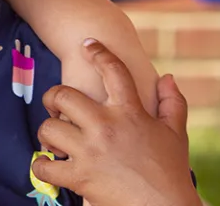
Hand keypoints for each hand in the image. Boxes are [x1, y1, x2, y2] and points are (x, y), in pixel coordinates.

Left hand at [32, 39, 199, 205]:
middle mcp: (106, 126)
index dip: (99, 52)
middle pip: (63, 95)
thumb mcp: (176, 134)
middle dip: (53, 97)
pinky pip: (45, 165)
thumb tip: (168, 78)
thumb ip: (172, 103)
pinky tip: (51, 164)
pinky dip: (43, 165)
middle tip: (56, 104)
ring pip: (48, 128)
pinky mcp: (78, 177)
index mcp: (130, 112)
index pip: (113, 71)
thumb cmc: (171, 172)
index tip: (87, 43)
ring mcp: (89, 151)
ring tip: (55, 138)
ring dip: (48, 132)